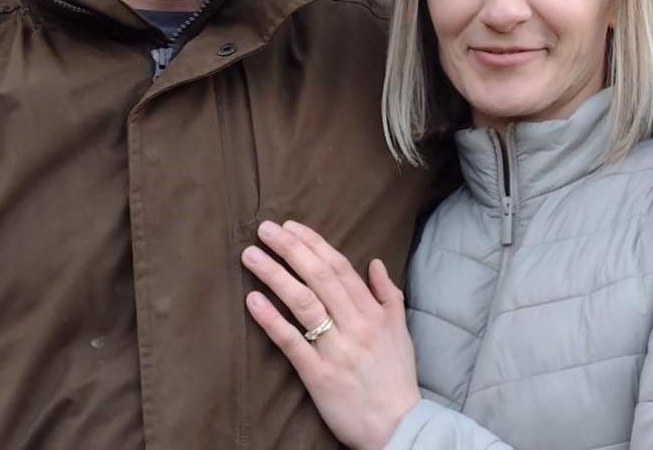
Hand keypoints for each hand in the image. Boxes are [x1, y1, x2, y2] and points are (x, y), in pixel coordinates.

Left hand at [241, 220, 420, 449]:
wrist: (400, 426)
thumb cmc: (397, 378)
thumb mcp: (401, 331)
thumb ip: (389, 295)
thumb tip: (375, 263)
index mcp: (374, 313)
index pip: (339, 267)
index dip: (313, 243)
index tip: (290, 226)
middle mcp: (356, 325)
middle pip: (318, 277)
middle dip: (290, 249)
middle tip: (265, 229)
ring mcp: (336, 350)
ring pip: (303, 303)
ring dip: (275, 275)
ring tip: (251, 256)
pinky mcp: (319, 375)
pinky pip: (292, 342)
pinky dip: (271, 319)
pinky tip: (253, 300)